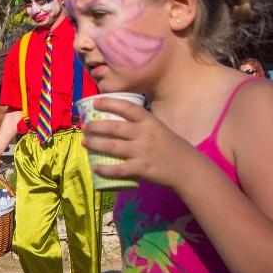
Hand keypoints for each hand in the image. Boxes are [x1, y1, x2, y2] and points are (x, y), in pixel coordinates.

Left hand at [81, 97, 199, 188]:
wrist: (188, 169)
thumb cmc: (172, 148)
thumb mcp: (160, 129)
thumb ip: (142, 125)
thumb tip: (118, 122)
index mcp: (150, 122)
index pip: (127, 107)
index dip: (109, 103)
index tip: (95, 102)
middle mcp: (145, 134)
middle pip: (114, 127)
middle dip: (96, 126)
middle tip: (84, 127)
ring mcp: (143, 152)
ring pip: (112, 147)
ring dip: (95, 144)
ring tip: (84, 142)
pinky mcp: (142, 168)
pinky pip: (119, 169)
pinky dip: (105, 169)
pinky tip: (95, 168)